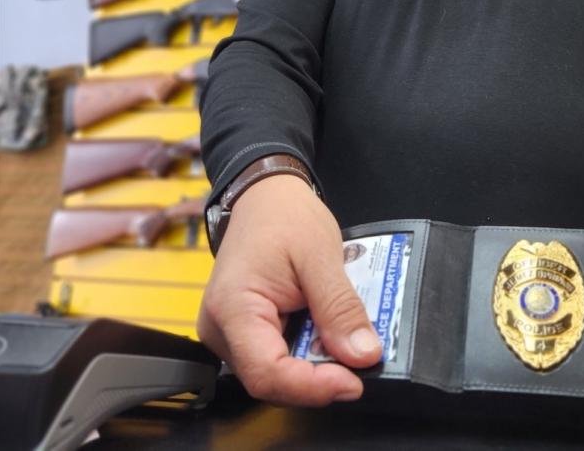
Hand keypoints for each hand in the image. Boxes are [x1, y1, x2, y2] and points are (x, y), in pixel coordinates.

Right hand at [196, 174, 381, 405]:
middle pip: (271, 380)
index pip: (267, 373)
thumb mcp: (321, 256)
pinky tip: (329, 335)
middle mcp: (220, 329)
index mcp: (233, 308)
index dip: (313, 387)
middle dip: (319, 377)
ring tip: (347, 343)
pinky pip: (275, 355)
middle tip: (359, 361)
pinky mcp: (242, 331)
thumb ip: (340, 308)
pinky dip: (307, 352)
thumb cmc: (284, 216)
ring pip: (275, 373)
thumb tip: (363, 356)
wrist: (264, 196)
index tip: (354, 381)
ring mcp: (228, 332)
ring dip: (315, 366)